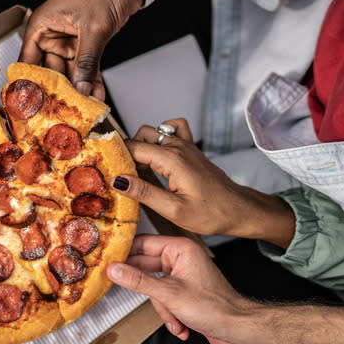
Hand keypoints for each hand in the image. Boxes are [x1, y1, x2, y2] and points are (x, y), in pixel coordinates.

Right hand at [20, 0, 145, 99]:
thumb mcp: (93, 29)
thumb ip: (86, 62)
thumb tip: (80, 88)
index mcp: (41, 25)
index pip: (27, 60)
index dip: (29, 83)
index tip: (34, 104)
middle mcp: (51, 34)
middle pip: (49, 71)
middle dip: (59, 91)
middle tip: (63, 112)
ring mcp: (68, 41)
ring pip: (69, 72)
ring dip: (78, 88)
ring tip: (84, 107)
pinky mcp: (85, 44)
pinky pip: (85, 67)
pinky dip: (91, 80)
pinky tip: (96, 95)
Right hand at [108, 234, 255, 343]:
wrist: (239, 330)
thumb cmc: (216, 308)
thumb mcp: (169, 294)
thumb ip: (137, 280)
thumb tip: (114, 270)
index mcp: (180, 248)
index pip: (143, 243)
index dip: (124, 252)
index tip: (107, 260)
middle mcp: (181, 258)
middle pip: (145, 267)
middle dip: (144, 288)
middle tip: (123, 289)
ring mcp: (183, 275)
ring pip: (154, 286)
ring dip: (162, 307)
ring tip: (173, 317)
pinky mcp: (184, 291)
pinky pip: (164, 298)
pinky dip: (169, 313)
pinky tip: (180, 324)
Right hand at [111, 118, 294, 246]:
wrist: (238, 210)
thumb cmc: (211, 213)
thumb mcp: (174, 210)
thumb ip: (144, 192)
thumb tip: (118, 180)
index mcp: (172, 159)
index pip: (133, 147)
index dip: (116, 157)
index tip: (105, 169)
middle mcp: (178, 146)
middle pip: (140, 136)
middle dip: (127, 152)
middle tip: (123, 176)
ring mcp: (186, 145)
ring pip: (153, 133)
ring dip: (141, 147)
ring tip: (138, 171)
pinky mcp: (190, 149)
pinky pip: (171, 129)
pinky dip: (160, 136)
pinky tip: (157, 155)